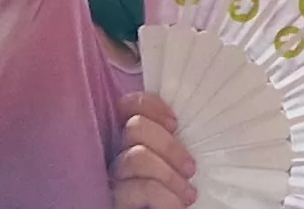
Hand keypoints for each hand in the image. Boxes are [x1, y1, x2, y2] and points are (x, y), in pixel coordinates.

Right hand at [113, 91, 197, 208]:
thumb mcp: (177, 165)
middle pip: (135, 127)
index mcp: (130, 142)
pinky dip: (164, 196)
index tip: (176, 123)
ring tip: (188, 195)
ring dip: (169, 175)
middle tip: (191, 168)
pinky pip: (139, 188)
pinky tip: (177, 206)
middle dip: (169, 145)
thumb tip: (188, 120)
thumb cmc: (175, 195)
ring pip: (136, 157)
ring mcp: (112, 180)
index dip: (151, 106)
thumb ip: (173, 144)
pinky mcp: (115, 201)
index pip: (129, 106)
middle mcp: (115, 156)